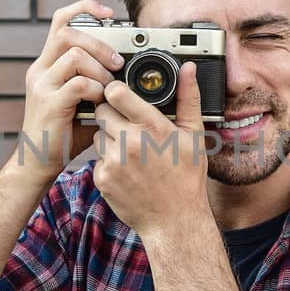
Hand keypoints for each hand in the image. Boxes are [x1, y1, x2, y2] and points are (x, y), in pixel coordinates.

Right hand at [15, 0, 125, 180]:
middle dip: (99, 42)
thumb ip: (96, 81)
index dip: (84, 9)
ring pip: (73, 54)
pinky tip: (100, 102)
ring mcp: (42, 85)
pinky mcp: (48, 103)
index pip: (61, 21)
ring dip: (100, 68)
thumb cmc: (63, 133)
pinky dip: (96, 89)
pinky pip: (78, 84)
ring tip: (110, 86)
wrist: (38, 162)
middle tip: (117, 62)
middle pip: (67, 32)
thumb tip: (127, 70)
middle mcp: (40, 69)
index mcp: (48, 64)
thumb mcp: (80, 100)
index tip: (108, 14)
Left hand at [92, 59, 211, 239]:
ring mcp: (114, 161)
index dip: (115, 91)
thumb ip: (188, 99)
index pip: (116, 92)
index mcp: (152, 127)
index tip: (120, 95)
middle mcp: (130, 142)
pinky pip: (96, 158)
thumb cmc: (186, 178)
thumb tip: (188, 69)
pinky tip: (126, 168)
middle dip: (111, 113)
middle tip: (126, 124)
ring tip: (129, 148)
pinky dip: (107, 160)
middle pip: (102, 111)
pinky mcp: (103, 178)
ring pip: (97, 134)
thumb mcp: (193, 136)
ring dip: (108, 137)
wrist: (174, 221)